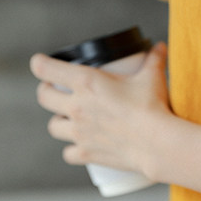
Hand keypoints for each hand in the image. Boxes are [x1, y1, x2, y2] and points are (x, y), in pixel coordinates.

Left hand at [29, 42, 170, 177]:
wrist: (157, 143)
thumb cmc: (153, 108)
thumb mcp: (152, 78)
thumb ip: (154, 60)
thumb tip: (159, 47)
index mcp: (86, 82)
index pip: (45, 68)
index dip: (40, 64)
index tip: (42, 63)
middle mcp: (77, 106)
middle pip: (44, 97)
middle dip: (47, 91)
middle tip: (56, 90)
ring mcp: (79, 132)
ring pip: (53, 126)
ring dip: (59, 121)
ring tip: (70, 119)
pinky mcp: (87, 153)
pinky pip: (68, 153)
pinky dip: (72, 150)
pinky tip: (81, 146)